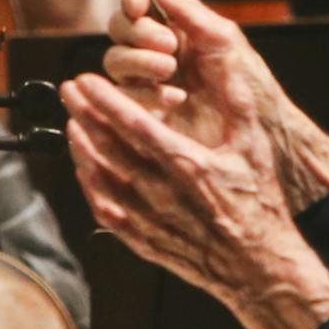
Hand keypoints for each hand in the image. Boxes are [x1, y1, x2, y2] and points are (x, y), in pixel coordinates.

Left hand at [63, 65, 328, 328]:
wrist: (259, 265)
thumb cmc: (260, 205)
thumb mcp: (254, 148)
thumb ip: (238, 103)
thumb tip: (228, 63)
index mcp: (187, 165)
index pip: (134, 125)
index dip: (105, 100)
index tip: (86, 81)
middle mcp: (161, 192)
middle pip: (107, 147)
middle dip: (83, 115)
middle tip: (68, 92)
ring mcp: (148, 219)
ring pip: (99, 178)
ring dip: (81, 148)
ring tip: (72, 124)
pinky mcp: (143, 241)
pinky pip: (104, 211)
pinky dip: (89, 187)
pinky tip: (85, 170)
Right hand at [102, 0, 328, 209]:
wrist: (258, 130)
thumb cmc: (249, 82)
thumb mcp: (221, 38)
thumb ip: (184, 7)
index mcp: (177, 28)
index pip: (138, 4)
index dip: (133, 0)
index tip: (138, 4)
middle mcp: (158, 52)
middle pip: (119, 29)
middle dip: (138, 33)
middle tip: (170, 46)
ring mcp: (148, 82)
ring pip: (115, 61)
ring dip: (139, 62)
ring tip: (170, 72)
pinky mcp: (143, 112)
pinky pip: (122, 96)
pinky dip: (145, 93)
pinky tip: (175, 99)